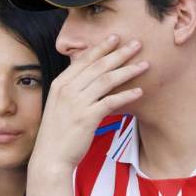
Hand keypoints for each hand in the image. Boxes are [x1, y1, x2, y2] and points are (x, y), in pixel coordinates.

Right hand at [30, 34, 146, 172]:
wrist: (50, 158)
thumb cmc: (57, 134)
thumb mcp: (60, 106)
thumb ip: (72, 90)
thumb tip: (88, 79)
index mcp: (60, 84)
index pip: (84, 60)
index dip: (101, 47)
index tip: (115, 37)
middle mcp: (67, 90)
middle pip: (98, 66)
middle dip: (119, 53)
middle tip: (136, 43)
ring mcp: (77, 103)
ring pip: (106, 80)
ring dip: (128, 70)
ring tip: (144, 64)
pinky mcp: (87, 118)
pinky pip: (111, 101)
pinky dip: (126, 95)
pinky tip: (139, 92)